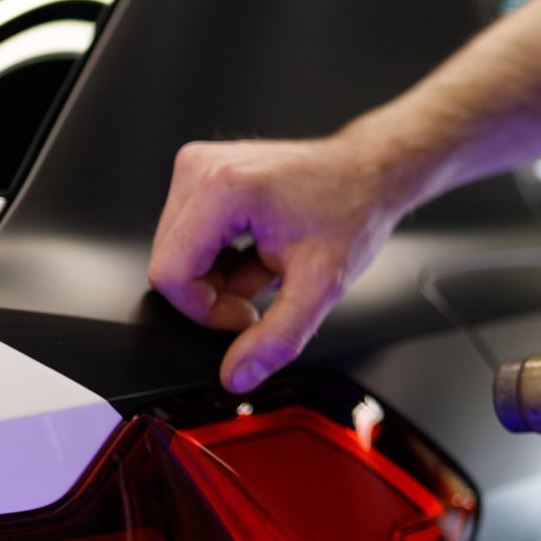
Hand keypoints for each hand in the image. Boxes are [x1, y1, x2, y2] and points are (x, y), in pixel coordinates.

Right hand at [148, 134, 406, 393]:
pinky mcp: (203, 172)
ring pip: (178, 253)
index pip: (171, 275)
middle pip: (171, 264)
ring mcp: (199, 166)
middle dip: (215, 294)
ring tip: (269, 264)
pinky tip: (260, 251)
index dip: (206, 311)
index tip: (249, 314)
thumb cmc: (352, 210)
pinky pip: (189, 235)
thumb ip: (278, 338)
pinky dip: (222, 256)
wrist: (369, 173)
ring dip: (221, 276)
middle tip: (266, 288)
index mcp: (222, 189)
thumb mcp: (321, 285)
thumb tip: (238, 374)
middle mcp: (200, 169)